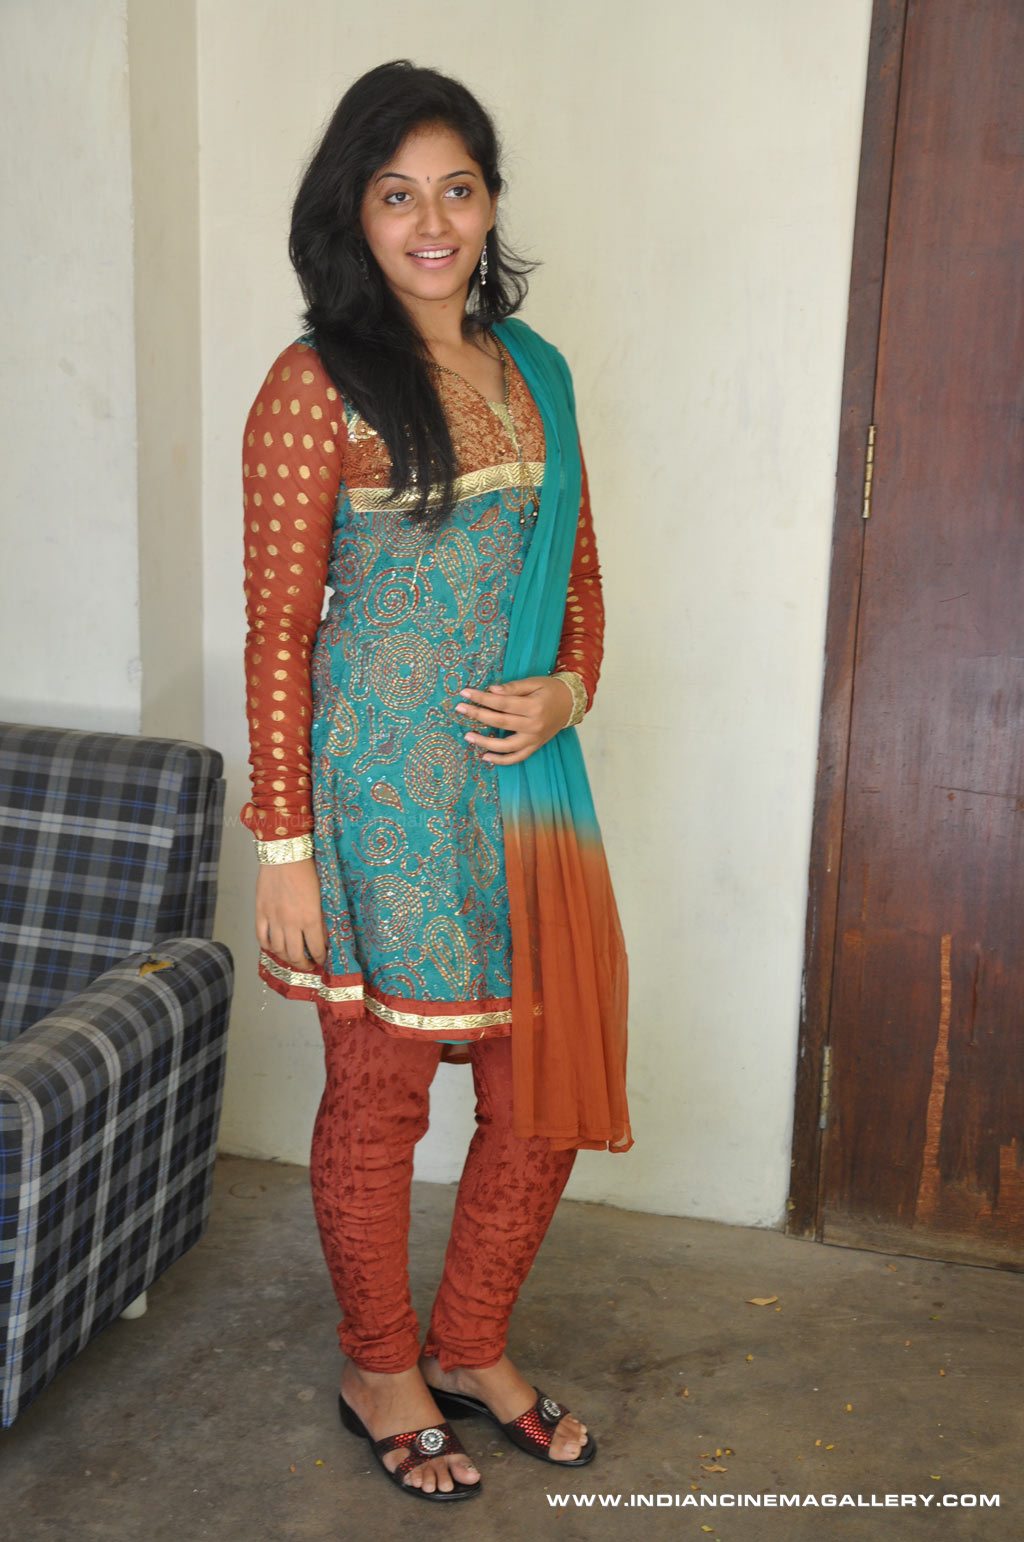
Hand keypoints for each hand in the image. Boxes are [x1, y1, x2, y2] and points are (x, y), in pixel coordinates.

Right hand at [255, 859, 327, 970]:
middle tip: (309, 964)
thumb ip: (323, 917)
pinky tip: (274, 947)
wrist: (286, 853)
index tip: (323, 960)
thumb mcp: (323, 894)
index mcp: (310, 918)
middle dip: (304, 964)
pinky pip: (262, 937)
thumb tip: (325, 935)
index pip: (316, 949)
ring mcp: (274, 918)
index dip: (320, 958)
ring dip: (287, 957)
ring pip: (278, 949)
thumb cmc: (308, 869)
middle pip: (296, 955)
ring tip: (293, 957)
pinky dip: (267, 946)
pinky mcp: (261, 912)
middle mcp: (291, 922)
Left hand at [454, 675, 574, 765]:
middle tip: (460, 709)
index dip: (482, 698)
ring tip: (468, 736)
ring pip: (506, 746)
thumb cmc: (550, 690)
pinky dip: (501, 760)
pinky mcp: (535, 747)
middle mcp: (534, 725)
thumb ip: (513, 688)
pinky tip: (485, 756)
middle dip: (477, 715)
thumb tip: (492, 691)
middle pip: (500, 722)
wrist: (571, 704)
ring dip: (484, 742)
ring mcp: (534, 739)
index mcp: (533, 706)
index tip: (465, 693)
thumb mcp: (534, 682)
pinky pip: (516, 758)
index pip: (502, 703)